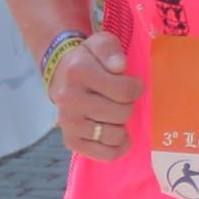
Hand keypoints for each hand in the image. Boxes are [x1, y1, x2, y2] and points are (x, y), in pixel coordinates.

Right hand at [46, 30, 142, 159]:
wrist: (62, 75)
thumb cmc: (88, 60)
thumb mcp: (100, 43)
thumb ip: (111, 50)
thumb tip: (120, 66)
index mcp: (78, 72)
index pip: (125, 90)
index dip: (136, 87)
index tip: (131, 84)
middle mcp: (70, 99)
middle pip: (122, 114)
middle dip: (128, 105)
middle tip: (119, 99)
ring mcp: (69, 123)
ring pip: (115, 136)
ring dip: (122, 126)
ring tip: (114, 115)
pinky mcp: (71, 141)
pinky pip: (105, 155)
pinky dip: (116, 147)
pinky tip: (116, 134)